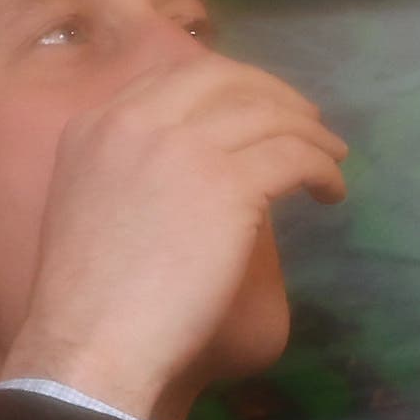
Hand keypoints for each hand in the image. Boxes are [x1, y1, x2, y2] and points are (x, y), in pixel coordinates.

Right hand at [0, 47, 344, 419]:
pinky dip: (321, 168)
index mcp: (94, 124)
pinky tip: (330, 192)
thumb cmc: (88, 300)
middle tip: (306, 118)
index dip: (227, 85)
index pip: (174, 76)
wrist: (91, 343)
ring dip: (309, 133)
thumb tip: (192, 168)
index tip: (255, 105)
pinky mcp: (228, 182)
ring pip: (268, 115)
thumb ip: (129, 168)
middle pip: (224, 78)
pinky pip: (294, 156)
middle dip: (273, 93)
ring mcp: (183, 145)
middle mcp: (136, 119)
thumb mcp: (87, 204)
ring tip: (332, 158)